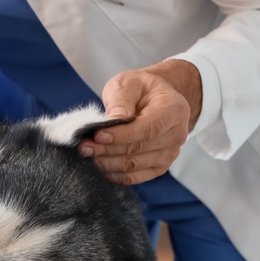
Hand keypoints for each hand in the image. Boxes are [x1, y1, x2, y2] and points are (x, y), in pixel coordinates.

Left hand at [78, 60, 201, 185]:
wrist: (153, 98)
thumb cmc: (139, 89)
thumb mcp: (127, 84)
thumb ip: (120, 101)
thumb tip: (111, 121)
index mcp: (173, 109)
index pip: (148, 128)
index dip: (121, 135)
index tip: (97, 135)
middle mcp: (176, 134)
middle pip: (139, 148)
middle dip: (108, 150)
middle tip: (83, 147)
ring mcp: (169, 153)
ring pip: (135, 165)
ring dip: (107, 163)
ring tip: (86, 155)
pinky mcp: (159, 167)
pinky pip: (135, 176)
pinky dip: (115, 174)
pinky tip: (99, 168)